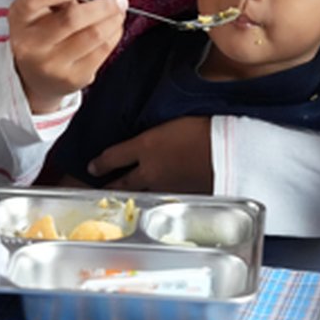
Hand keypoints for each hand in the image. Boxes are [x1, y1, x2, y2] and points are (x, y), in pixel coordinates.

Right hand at [8, 0, 125, 112]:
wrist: (36, 77)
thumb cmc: (41, 35)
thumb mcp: (41, 10)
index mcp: (20, 20)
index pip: (32, 0)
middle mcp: (30, 44)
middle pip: (71, 20)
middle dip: (102, 7)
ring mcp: (51, 64)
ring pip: (92, 36)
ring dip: (112, 20)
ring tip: (120, 11)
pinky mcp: (72, 78)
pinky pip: (101, 51)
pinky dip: (113, 35)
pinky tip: (115, 27)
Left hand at [88, 116, 213, 192]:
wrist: (228, 152)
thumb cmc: (206, 127)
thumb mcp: (176, 119)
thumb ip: (159, 128)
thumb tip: (153, 128)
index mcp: (146, 146)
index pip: (114, 156)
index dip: (100, 163)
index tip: (92, 166)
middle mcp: (150, 170)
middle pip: (122, 183)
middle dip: (108, 187)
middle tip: (99, 189)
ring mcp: (164, 187)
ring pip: (140, 195)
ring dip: (130, 196)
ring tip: (123, 199)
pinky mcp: (180, 198)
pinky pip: (161, 200)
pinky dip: (155, 200)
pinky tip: (155, 201)